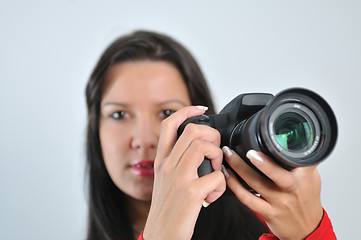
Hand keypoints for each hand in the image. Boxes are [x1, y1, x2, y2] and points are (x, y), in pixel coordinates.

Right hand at [143, 106, 226, 239]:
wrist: (161, 235)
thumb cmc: (168, 208)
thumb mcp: (166, 180)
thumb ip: (178, 162)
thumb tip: (201, 148)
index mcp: (161, 160)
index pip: (169, 124)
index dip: (186, 110)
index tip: (201, 108)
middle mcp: (167, 165)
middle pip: (192, 130)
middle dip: (212, 136)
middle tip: (216, 151)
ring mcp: (178, 178)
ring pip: (204, 147)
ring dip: (218, 157)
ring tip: (216, 171)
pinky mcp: (191, 193)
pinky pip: (217, 176)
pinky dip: (222, 184)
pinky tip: (215, 193)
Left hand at [223, 147, 322, 239]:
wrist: (307, 228)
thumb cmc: (306, 199)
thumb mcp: (311, 176)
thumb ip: (299, 159)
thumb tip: (289, 138)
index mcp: (303, 176)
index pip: (294, 160)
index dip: (281, 151)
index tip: (267, 141)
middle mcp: (291, 189)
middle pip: (276, 174)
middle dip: (261, 162)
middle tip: (247, 150)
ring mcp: (279, 202)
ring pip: (256, 184)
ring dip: (239, 169)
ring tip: (228, 156)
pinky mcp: (267, 213)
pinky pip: (247, 199)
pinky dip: (235, 186)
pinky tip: (227, 175)